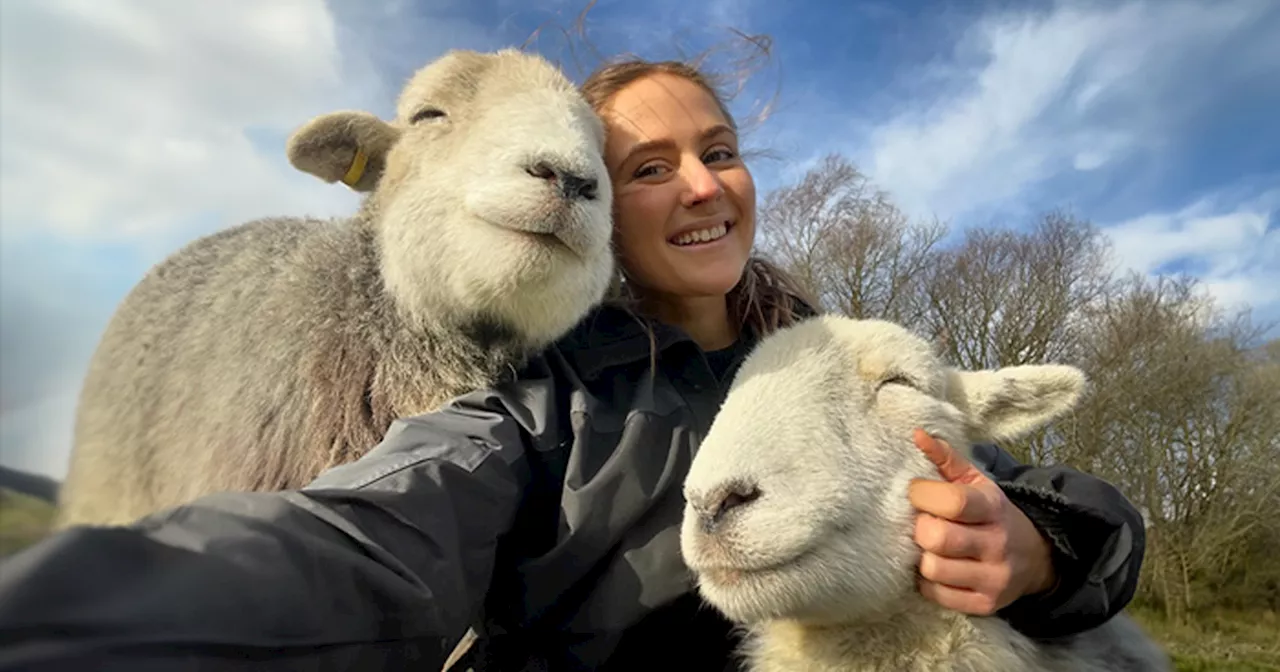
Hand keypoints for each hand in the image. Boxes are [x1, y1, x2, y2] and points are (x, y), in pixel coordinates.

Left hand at [907, 429, 1055, 614]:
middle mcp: (997, 544)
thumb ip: (946, 459)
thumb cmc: (991, 514)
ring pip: (933, 569)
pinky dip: (928, 582)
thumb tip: (917, 434)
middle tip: (924, 523)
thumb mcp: (977, 483)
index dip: (923, 495)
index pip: (952, 502)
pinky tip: (938, 568)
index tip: (917, 493)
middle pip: (937, 538)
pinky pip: (937, 595)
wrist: (1035, 557)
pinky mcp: (985, 604)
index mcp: (993, 507)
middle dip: (921, 529)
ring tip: (930, 548)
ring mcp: (993, 578)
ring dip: (922, 557)